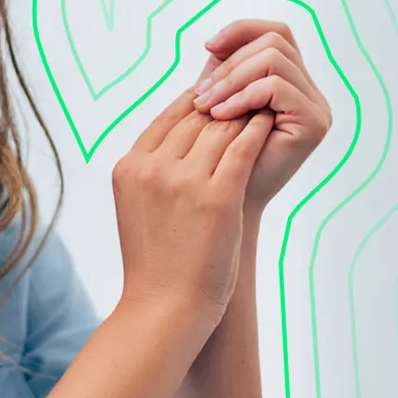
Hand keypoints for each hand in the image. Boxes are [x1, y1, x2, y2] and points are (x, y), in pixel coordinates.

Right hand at [113, 84, 274, 332]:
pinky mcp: (217, 197)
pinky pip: (242, 148)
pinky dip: (256, 130)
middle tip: (249, 90)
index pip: (168, 116)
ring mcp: (184, 181)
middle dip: (224, 103)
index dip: (197, 101)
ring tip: (263, 101)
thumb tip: (177, 135)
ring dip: (244, 111)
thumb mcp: (137, 205)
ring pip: (221, 127)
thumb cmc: (156, 261)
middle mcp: (153, 168)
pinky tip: (268, 122)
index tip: (218, 96)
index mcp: (129, 166)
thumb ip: (152, 168)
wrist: (163, 307)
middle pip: (196, 117)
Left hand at [190, 20, 331, 209]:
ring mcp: (317, 107)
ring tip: (207, 107)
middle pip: (276, 40)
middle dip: (231, 62)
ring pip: (275, 58)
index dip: (241, 31)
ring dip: (232, 78)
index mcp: (291, 82)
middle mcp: (310, 91)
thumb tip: (214, 41)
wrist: (224, 209)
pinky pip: (277, 86)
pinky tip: (221, 116)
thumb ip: (224, 73)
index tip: (207, 47)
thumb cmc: (217, 162)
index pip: (276, 33)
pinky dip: (243, 95)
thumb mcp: (218, 106)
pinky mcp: (315, 123)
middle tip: (201, 94)